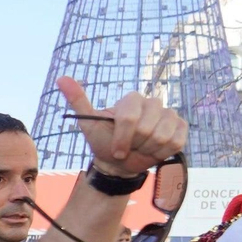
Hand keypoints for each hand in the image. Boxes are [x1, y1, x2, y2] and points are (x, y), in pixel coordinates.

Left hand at [59, 76, 188, 178]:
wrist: (119, 162)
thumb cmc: (103, 142)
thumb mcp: (88, 124)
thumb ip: (77, 100)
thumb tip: (61, 79)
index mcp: (132, 99)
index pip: (130, 118)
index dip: (122, 139)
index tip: (115, 150)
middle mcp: (153, 102)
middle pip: (147, 129)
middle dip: (134, 146)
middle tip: (127, 148)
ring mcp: (169, 115)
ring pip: (163, 137)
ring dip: (148, 151)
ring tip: (140, 149)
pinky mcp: (181, 128)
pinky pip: (177, 142)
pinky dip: (163, 153)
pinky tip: (154, 151)